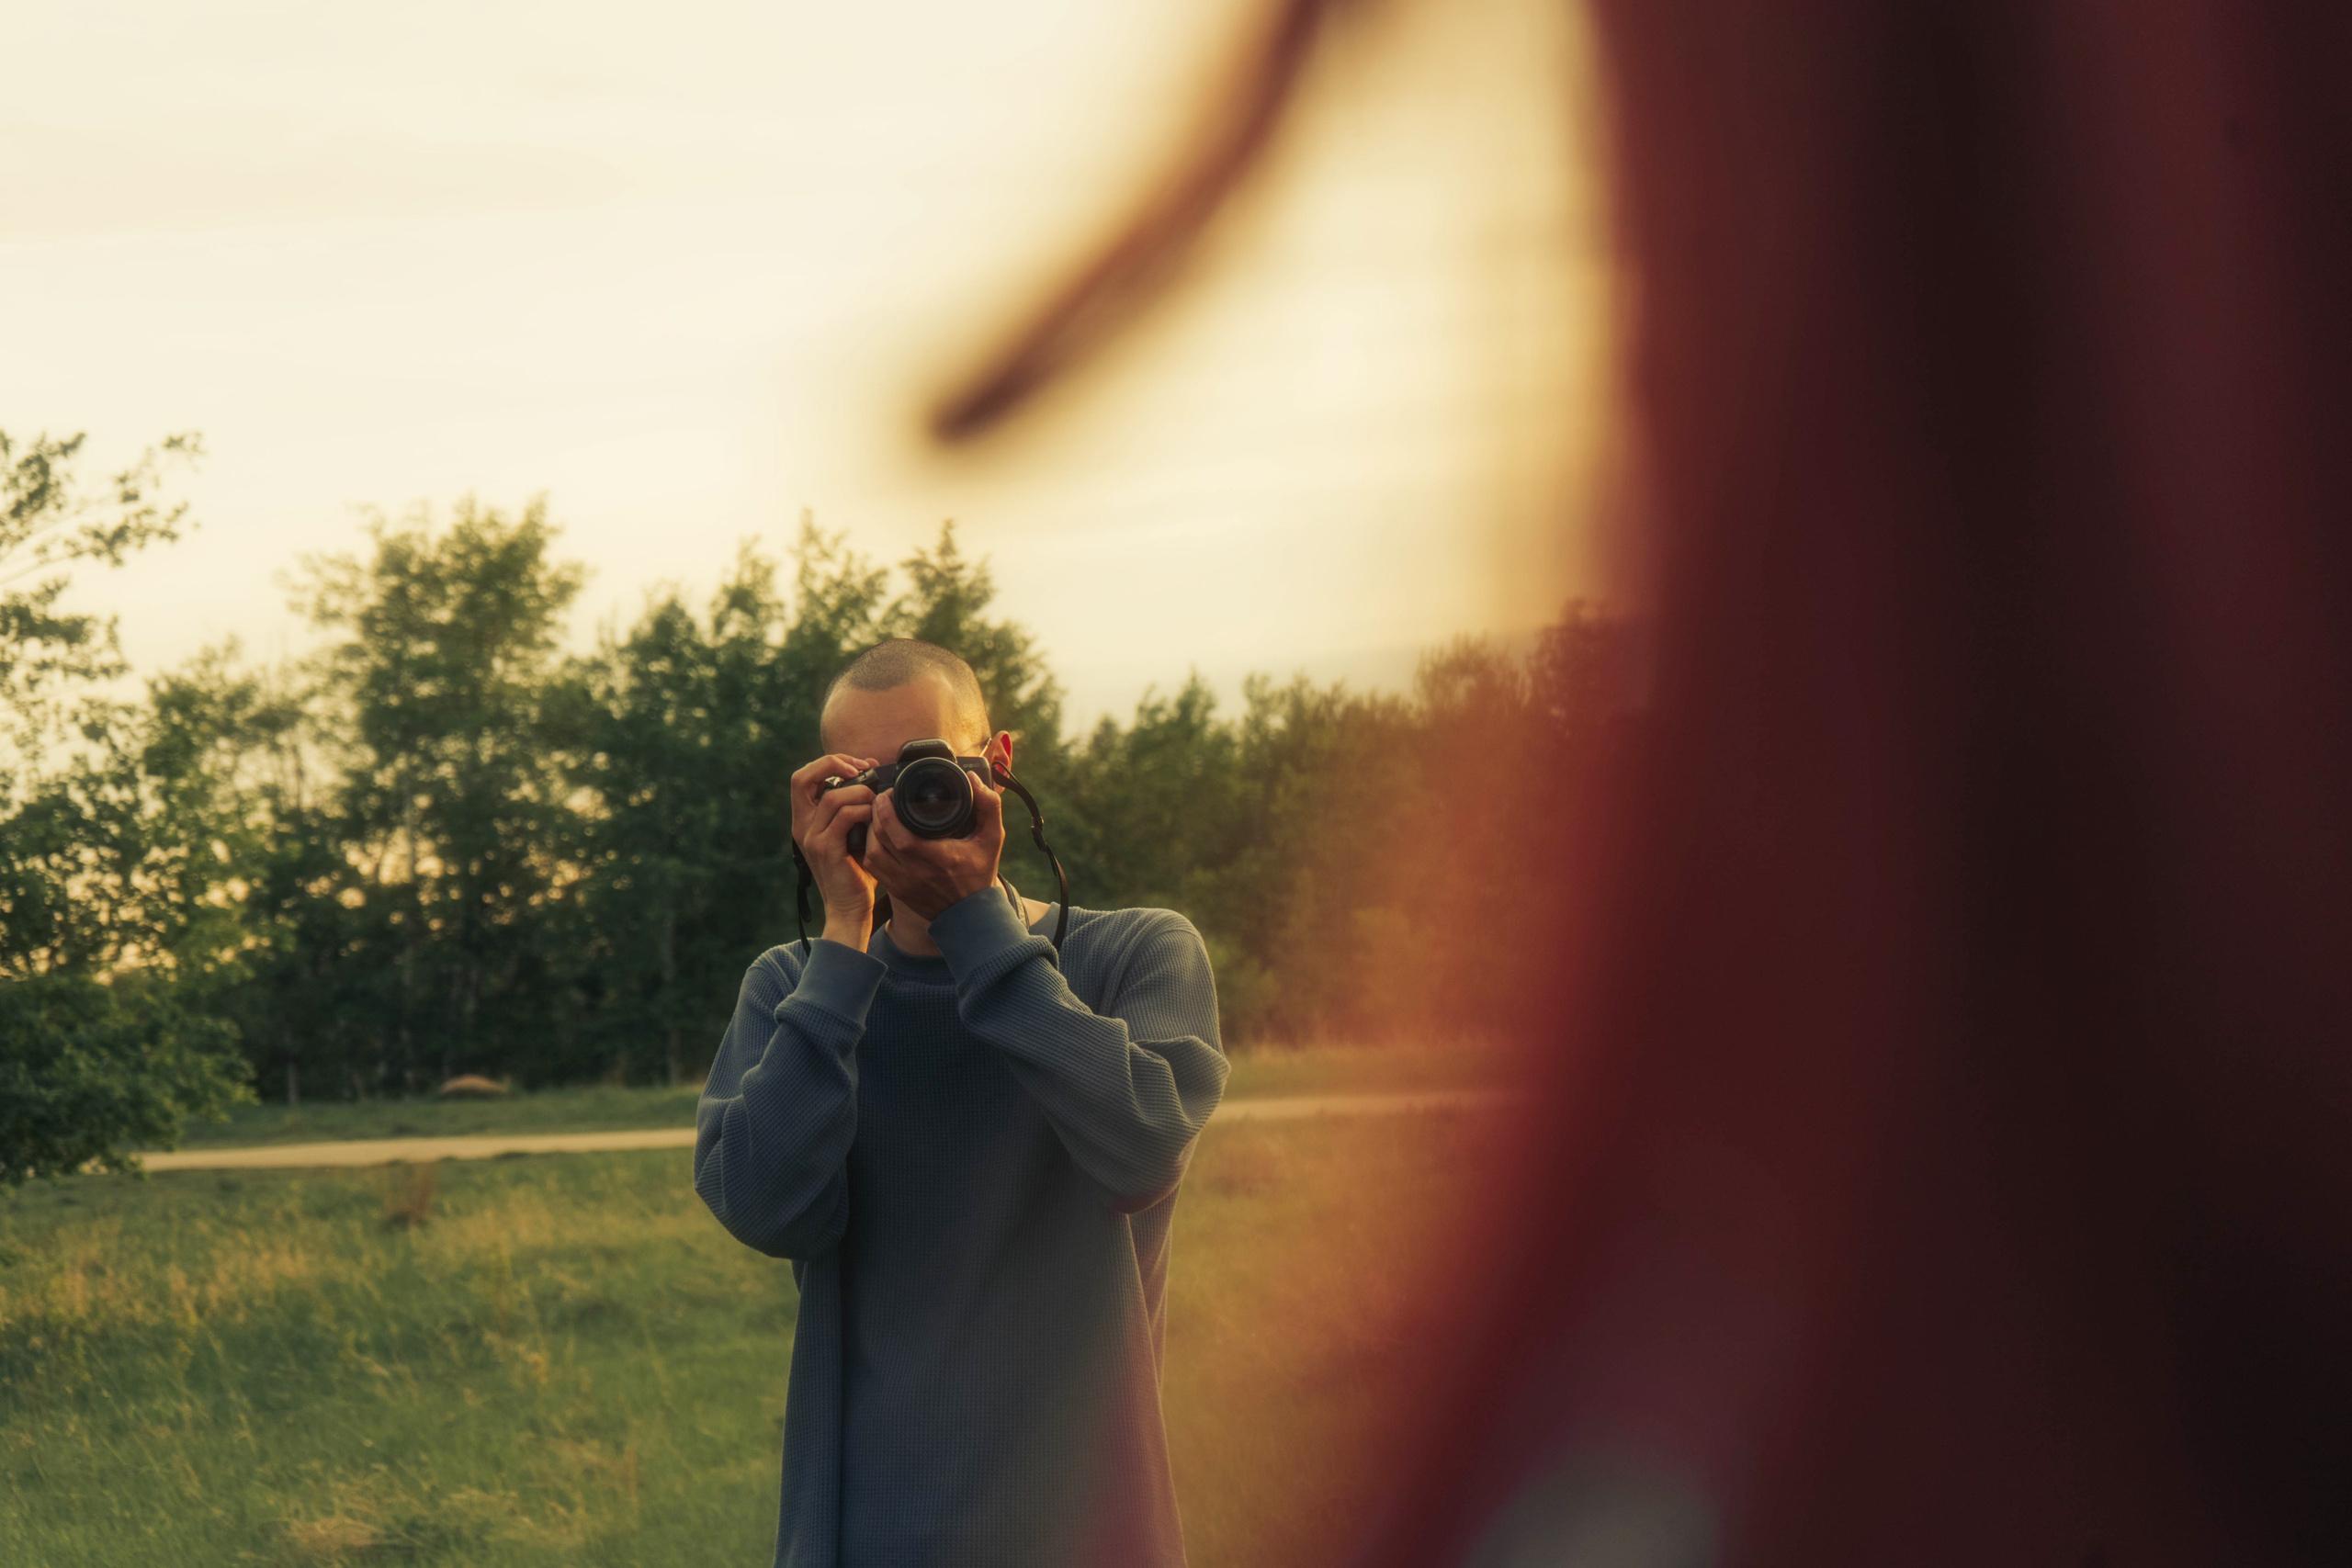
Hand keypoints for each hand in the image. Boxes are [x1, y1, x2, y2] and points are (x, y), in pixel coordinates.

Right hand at [789, 753, 880, 945]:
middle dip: (833, 764)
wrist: (850, 908)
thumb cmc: (856, 870)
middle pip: (801, 777)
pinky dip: (864, 810)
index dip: (830, 763)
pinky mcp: (826, 848)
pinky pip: (845, 816)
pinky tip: (875, 817)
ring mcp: (811, 837)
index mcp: (805, 819)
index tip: (860, 766)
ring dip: (860, 791)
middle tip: (862, 769)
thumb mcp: (852, 832)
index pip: (803, 776)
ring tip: (877, 800)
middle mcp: (802, 825)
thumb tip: (872, 774)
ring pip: (833, 796)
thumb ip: (854, 806)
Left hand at [862, 769, 1006, 920]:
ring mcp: (903, 884)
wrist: (972, 915)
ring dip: (871, 832)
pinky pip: (873, 868)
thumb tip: (973, 780)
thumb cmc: (981, 874)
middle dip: (876, 814)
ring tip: (879, 816)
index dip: (887, 810)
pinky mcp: (897, 891)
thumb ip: (989, 805)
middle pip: (880, 840)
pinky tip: (879, 837)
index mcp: (938, 858)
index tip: (889, 793)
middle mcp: (917, 873)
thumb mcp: (993, 837)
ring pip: (872, 854)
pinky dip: (871, 849)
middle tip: (882, 799)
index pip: (899, 833)